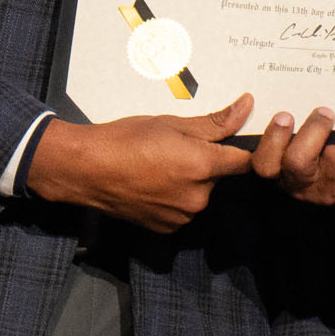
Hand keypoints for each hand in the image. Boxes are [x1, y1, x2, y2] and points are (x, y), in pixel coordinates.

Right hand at [25, 93, 254, 232]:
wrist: (87, 170)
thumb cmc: (127, 139)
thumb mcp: (173, 123)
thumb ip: (215, 122)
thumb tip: (247, 107)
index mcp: (203, 166)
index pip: (244, 162)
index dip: (242, 150)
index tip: (233, 143)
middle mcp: (197, 196)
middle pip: (218, 177)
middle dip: (205, 163)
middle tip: (177, 148)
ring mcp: (182, 216)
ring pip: (199, 194)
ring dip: (189, 182)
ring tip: (160, 165)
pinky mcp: (167, 228)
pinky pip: (182, 210)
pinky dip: (173, 198)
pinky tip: (152, 183)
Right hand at [250, 106, 334, 211]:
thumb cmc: (328, 148)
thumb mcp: (303, 141)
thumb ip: (295, 121)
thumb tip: (298, 79)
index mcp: (281, 169)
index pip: (265, 163)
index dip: (271, 139)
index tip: (284, 114)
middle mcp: (303, 183)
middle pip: (298, 161)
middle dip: (312, 130)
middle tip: (324, 111)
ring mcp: (332, 187)